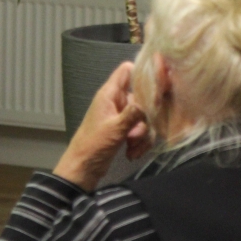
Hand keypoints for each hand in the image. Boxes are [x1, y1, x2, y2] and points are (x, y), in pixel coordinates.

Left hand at [53, 62, 148, 191]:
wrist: (83, 169)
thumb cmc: (93, 145)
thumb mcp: (115, 129)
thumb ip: (133, 113)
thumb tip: (150, 102)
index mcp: (110, 94)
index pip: (126, 71)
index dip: (142, 73)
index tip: (157, 87)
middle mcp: (116, 102)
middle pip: (141, 99)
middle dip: (144, 119)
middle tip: (137, 134)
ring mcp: (121, 117)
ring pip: (143, 118)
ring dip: (142, 135)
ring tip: (132, 147)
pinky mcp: (124, 132)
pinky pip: (140, 132)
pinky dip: (140, 143)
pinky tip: (132, 154)